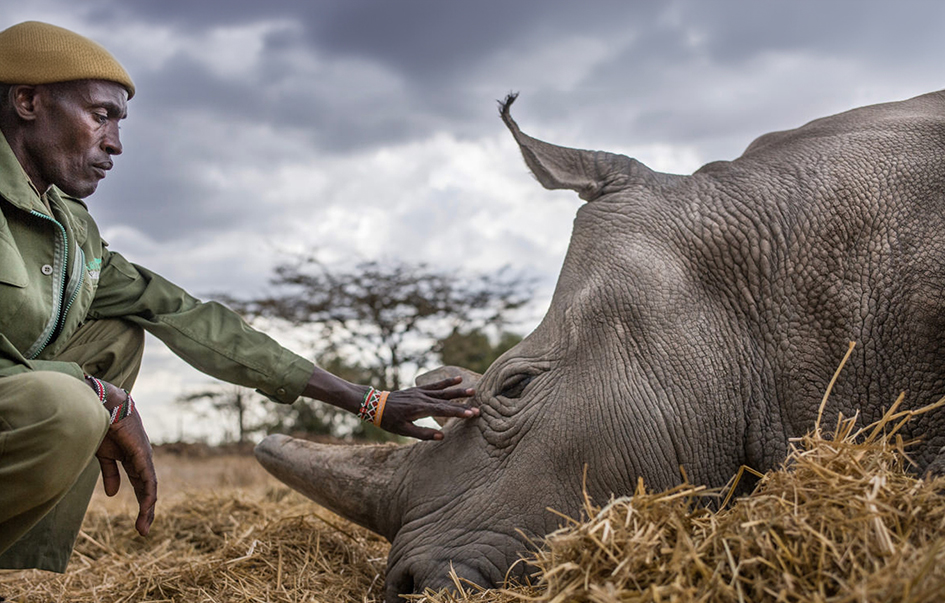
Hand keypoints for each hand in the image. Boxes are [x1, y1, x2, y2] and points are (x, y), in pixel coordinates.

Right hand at [93, 381, 156, 536]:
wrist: (102, 404)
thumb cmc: (102, 425)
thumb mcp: (104, 455)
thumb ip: (109, 474)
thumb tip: (111, 494)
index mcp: (133, 459)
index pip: (140, 485)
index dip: (140, 502)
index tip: (138, 523)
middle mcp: (142, 459)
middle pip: (147, 489)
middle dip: (146, 510)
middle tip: (143, 531)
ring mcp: (143, 455)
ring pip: (150, 486)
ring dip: (147, 507)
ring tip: (143, 526)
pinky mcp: (140, 452)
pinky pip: (147, 476)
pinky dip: (147, 492)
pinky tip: (148, 505)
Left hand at [378, 376, 478, 439]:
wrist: (375, 404)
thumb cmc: (389, 421)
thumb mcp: (403, 431)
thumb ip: (423, 433)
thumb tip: (441, 436)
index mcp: (419, 409)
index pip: (443, 411)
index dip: (458, 412)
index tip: (471, 414)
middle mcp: (422, 398)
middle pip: (446, 401)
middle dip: (463, 404)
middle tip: (478, 407)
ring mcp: (421, 392)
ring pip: (443, 391)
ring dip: (458, 391)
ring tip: (473, 390)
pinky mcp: (419, 390)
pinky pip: (435, 385)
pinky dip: (447, 382)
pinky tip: (458, 379)